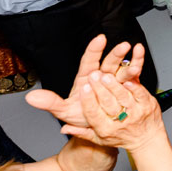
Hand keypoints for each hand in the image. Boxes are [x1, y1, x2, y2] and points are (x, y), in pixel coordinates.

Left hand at [25, 35, 144, 127]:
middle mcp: (102, 77)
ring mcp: (115, 82)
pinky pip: (133, 77)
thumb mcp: (65, 111)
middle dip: (116, 54)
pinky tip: (140, 61)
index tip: (100, 39)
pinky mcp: (126, 88)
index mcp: (86, 79)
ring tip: (136, 51)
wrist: (99, 130)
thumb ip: (50, 102)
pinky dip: (137, 68)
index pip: (89, 61)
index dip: (94, 50)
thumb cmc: (82, 117)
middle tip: (123, 46)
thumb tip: (31, 98)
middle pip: (109, 62)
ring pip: (122, 68)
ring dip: (130, 60)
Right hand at [60, 73, 164, 151]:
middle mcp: (121, 122)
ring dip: (114, 85)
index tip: (83, 88)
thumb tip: (64, 128)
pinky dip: (133, 86)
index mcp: (106, 129)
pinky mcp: (148, 105)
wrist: (147, 141)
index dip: (88, 101)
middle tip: (93, 76)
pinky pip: (141, 94)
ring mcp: (136, 113)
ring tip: (106, 76)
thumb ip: (82, 132)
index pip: (94, 115)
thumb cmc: (121, 137)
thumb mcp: (99, 139)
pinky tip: (127, 79)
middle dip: (99, 89)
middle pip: (108, 104)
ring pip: (123, 97)